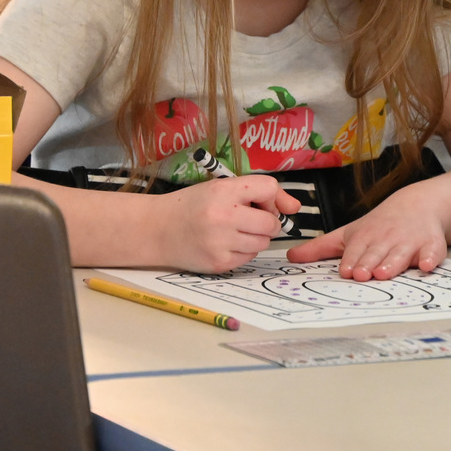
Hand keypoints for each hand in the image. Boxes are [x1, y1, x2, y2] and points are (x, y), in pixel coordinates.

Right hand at [157, 175, 300, 273]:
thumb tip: (294, 208)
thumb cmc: (190, 206)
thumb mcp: (220, 188)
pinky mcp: (219, 263)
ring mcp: (221, 242)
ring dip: (256, 237)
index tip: (261, 202)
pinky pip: (249, 258)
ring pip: (263, 242)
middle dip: (267, 221)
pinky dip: (244, 251)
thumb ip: (257, 193)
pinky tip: (226, 243)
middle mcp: (223, 216)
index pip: (269, 187)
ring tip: (235, 231)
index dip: (271, 197)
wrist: (156, 229)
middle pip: (271, 222)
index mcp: (223, 191)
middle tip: (249, 219)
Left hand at [287, 184, 447, 280]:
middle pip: (377, 253)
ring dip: (394, 262)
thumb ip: (320, 247)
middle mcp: (387, 238)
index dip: (352, 260)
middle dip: (370, 263)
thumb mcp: (348, 233)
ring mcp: (410, 241)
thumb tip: (290, 258)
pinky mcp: (431, 245)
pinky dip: (430, 258)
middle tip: (363, 274)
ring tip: (385, 273)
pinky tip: (425, 265)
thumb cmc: (378, 225)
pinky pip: (432, 252)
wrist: (417, 205)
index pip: (356, 250)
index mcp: (366, 236)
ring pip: (401, 254)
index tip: (346, 270)